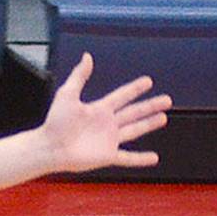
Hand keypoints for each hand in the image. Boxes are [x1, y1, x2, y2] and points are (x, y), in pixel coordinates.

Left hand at [40, 52, 170, 172]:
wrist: (49, 147)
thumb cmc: (54, 123)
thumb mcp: (67, 94)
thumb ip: (79, 76)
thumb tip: (87, 56)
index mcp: (99, 108)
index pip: (122, 96)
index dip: (135, 89)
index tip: (148, 81)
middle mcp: (107, 123)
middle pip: (134, 112)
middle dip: (150, 106)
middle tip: (167, 100)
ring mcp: (108, 140)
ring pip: (134, 130)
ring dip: (149, 124)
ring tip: (163, 118)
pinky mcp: (107, 155)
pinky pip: (127, 158)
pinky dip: (141, 159)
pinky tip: (154, 159)